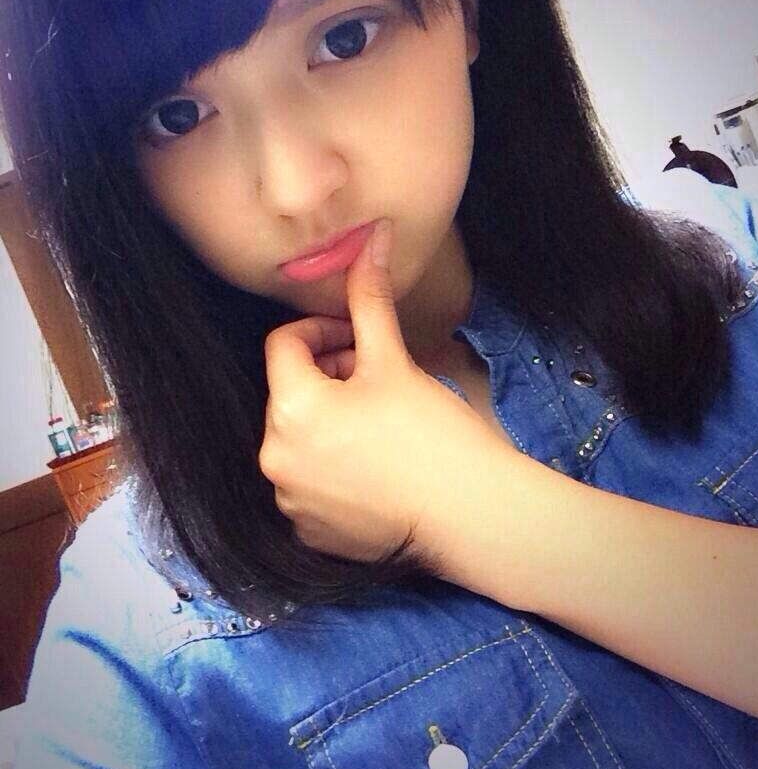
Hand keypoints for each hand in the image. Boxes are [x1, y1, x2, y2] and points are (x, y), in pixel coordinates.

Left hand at [258, 219, 507, 563]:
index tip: (361, 338)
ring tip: (381, 426)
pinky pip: (308, 481)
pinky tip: (376, 466)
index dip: (323, 330)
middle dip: (328, 376)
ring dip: (329, 421)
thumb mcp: (395, 360)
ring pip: (299, 437)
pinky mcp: (309, 532)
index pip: (284, 344)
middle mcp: (275, 457)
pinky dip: (332, 466)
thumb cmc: (433, 434)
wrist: (470, 514)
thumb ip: (370, 299)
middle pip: (289, 392)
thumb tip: (371, 236)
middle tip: (379, 382)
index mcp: (290, 407)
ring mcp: (290, 499)